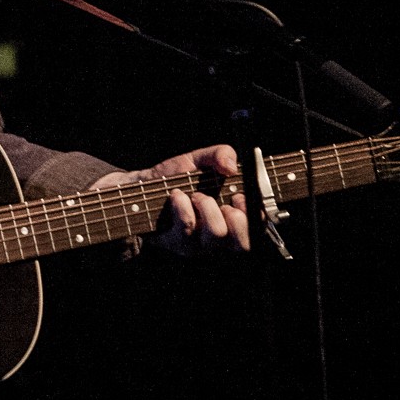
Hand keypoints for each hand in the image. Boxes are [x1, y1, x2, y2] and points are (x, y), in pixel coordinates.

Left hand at [93, 144, 249, 255]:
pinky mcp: (177, 244)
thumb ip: (221, 154)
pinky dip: (183, 206)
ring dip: (207, 206)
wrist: (142, 186)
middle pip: (243, 243)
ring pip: (216, 234)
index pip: (258, 231)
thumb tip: (232, 167)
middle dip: (237, 217)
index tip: (241, 196)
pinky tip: (176, 196)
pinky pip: (187, 228)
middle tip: (222, 201)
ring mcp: (198, 244)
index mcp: (233, 220)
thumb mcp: (201, 159)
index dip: (255, 216)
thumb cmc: (177, 176)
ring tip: (194, 194)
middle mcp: (219, 237)